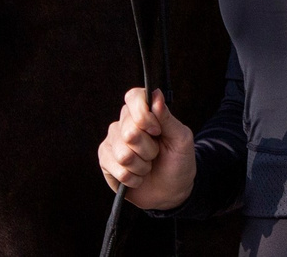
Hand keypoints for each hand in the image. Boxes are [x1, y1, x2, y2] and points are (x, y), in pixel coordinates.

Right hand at [98, 85, 195, 210]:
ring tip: (147, 166)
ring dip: (141, 166)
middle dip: (148, 149)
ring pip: (123, 154)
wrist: (171, 191)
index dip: (144, 116)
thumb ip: (167, 118)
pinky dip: (133, 177)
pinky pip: (117, 169)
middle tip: (155, 153)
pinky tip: (138, 177)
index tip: (157, 131)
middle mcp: (125, 122)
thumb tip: (156, 95)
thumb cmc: (178, 161)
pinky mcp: (105, 160)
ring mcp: (112, 141)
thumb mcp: (181, 139)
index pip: (134, 97)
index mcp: (143, 111)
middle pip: (130, 131)